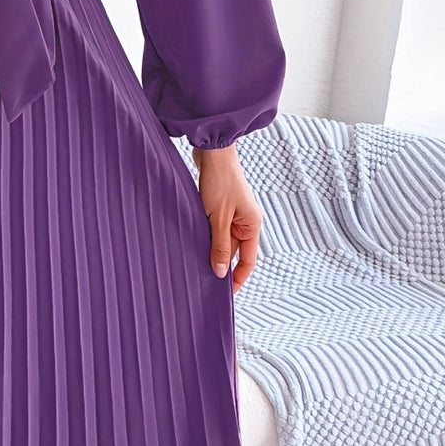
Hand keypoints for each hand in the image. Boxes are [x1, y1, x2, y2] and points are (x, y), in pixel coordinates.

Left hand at [192, 144, 263, 291]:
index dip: (238, 278)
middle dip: (219, 265)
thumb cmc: (220, 182)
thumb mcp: (218, 218)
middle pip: (233, 252)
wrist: (213, 151)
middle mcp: (246, 222)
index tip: (226, 294)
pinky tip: (192, 245)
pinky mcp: (220, 207)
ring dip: (210, 250)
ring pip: (222, 240)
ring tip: (194, 266)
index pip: (248, 260)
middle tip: (202, 283)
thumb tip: (219, 272)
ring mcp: (233, 214)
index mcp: (252, 225)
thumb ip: (219, 245)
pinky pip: (215, 229)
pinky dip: (205, 237)